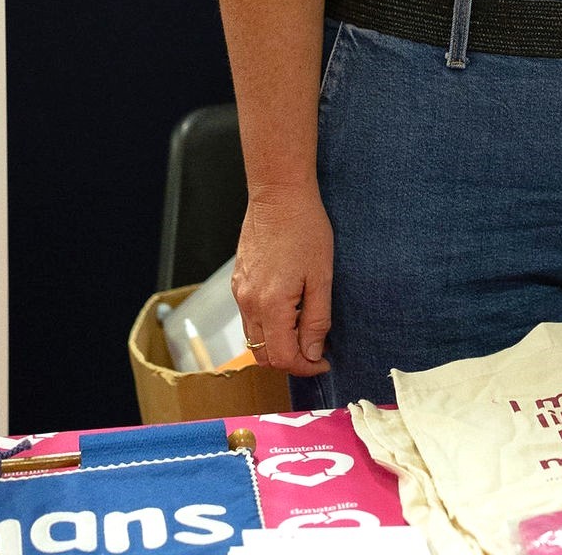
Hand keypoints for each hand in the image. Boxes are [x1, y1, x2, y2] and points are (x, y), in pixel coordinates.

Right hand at [231, 184, 332, 375]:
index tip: (324, 361)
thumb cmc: (305, 229)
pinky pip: (249, 317)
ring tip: (305, 330)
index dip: (306, 366)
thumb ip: (316, 319)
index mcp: (271, 305)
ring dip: (278, 344)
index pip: (283, 357)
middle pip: (264, 355)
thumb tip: (312, 353)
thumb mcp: (321, 276)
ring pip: (254, 338)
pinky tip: (289, 310)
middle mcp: (249, 303)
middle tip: (316, 351)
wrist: (278, 195)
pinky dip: (268, 326)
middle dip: (290, 360)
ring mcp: (240, 292)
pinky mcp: (238, 281)